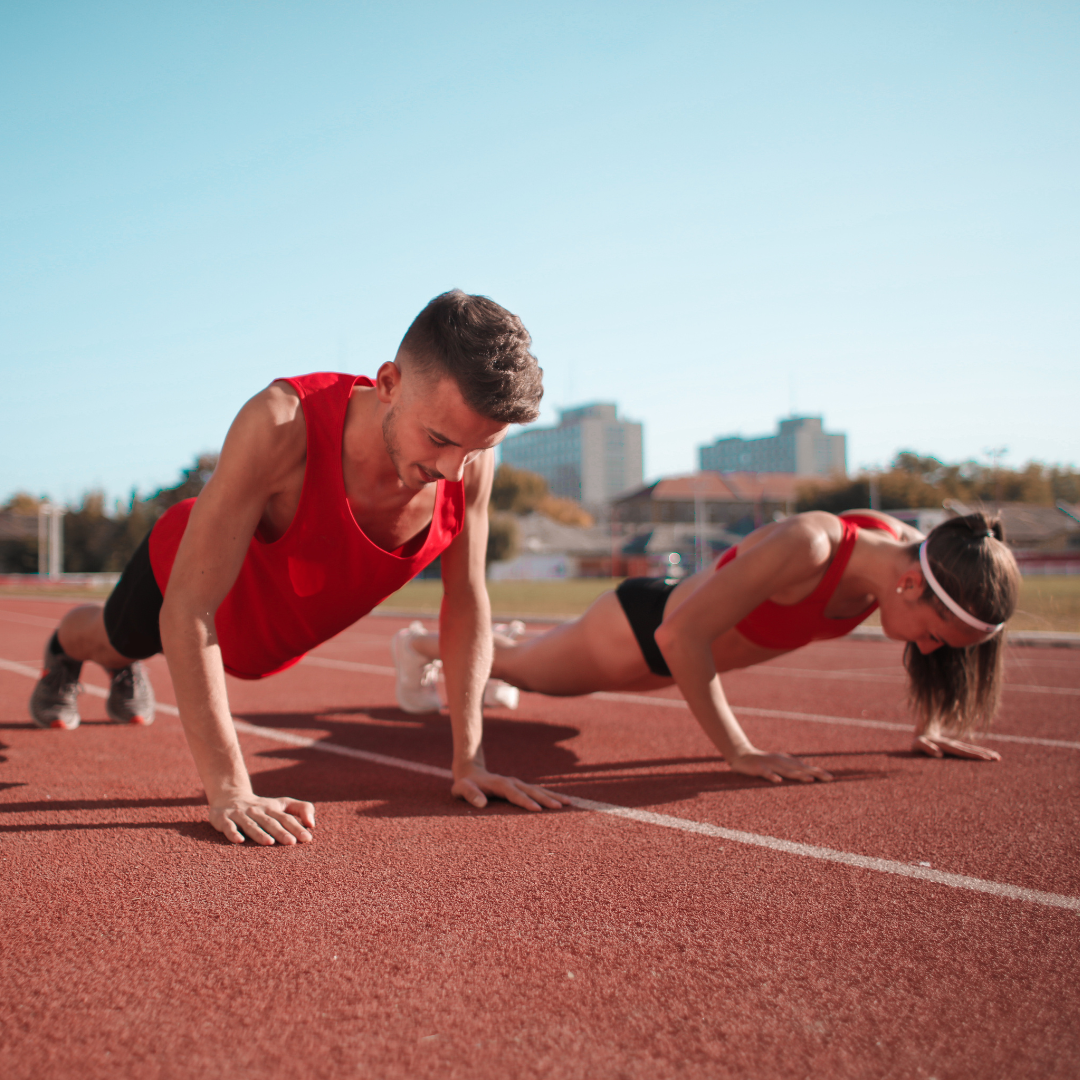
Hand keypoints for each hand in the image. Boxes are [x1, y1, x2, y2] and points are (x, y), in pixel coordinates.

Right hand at [209, 795, 316, 844]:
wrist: (229, 795)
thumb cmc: (262, 806)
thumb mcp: (282, 804)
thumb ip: (301, 809)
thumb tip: (313, 824)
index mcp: (272, 808)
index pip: (286, 818)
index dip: (297, 827)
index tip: (307, 838)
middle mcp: (257, 811)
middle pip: (270, 822)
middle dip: (281, 832)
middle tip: (291, 842)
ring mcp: (240, 814)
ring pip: (251, 825)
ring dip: (260, 833)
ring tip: (269, 842)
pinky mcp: (223, 819)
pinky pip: (228, 826)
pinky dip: (233, 833)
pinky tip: (239, 840)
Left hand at [451, 763, 570, 811]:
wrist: (471, 773)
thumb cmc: (465, 785)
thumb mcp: (462, 789)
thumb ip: (470, 795)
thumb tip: (482, 804)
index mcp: (500, 784)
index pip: (514, 794)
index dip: (525, 801)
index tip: (537, 810)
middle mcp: (512, 782)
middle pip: (531, 790)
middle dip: (546, 799)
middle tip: (560, 807)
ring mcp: (518, 784)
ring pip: (538, 790)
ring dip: (553, 796)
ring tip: (569, 803)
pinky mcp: (521, 788)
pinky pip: (537, 792)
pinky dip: (549, 796)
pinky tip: (561, 801)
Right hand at [729, 748, 832, 783]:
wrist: (741, 755)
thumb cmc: (763, 762)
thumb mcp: (779, 763)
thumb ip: (792, 767)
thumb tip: (807, 769)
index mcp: (787, 761)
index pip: (805, 767)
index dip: (818, 771)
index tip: (831, 778)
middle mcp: (781, 761)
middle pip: (800, 768)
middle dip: (815, 773)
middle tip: (829, 778)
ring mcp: (770, 764)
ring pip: (786, 770)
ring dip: (798, 775)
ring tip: (810, 779)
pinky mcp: (759, 768)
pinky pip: (766, 773)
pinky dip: (772, 776)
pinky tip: (779, 781)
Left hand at [913, 734, 1000, 761]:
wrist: (921, 733)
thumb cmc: (918, 742)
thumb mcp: (918, 744)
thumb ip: (927, 748)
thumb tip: (938, 754)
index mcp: (946, 745)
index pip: (963, 752)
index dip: (974, 755)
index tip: (986, 758)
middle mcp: (954, 744)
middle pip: (972, 750)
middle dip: (985, 754)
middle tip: (998, 758)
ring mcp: (956, 745)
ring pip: (973, 750)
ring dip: (986, 753)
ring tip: (998, 757)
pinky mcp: (957, 747)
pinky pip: (970, 750)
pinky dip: (981, 753)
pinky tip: (989, 756)